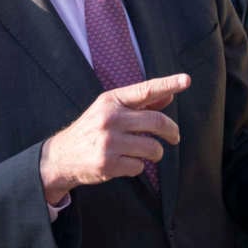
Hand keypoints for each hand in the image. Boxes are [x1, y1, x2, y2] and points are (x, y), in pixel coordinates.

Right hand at [40, 73, 190, 203]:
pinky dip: (137, 167)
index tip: (186, 80)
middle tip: (175, 137)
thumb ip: (140, 104)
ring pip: (153, 148)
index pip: (144, 90)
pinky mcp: (108, 164)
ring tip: (145, 154)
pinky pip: (140, 166)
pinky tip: (124, 163)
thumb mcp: (110, 111)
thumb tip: (169, 95)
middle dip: (172, 131)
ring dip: (155, 153)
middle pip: (156, 121)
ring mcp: (108, 142)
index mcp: (111, 101)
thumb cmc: (91, 130)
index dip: (167, 84)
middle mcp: (109, 118)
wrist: (61, 156)